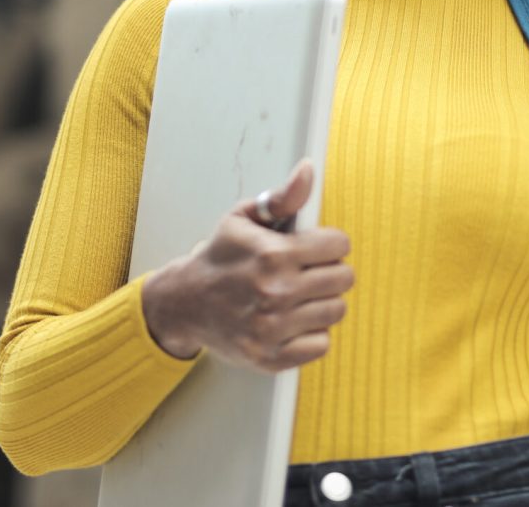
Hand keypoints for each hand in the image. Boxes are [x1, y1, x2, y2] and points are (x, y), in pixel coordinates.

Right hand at [141, 160, 352, 370]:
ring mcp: (274, 328)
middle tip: (310, 270)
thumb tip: (308, 170)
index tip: (317, 245)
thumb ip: (282, 197)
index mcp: (273, 254)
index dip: (331, 242)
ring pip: (336, 310)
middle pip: (343, 279)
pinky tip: (294, 320)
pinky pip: (321, 344)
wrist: (185, 303)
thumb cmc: (221, 257)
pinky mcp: (271, 357)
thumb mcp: (244, 217)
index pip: (338, 245)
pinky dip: (312, 333)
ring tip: (301, 294)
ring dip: (323, 301)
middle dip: (331, 269)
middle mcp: (276, 292)